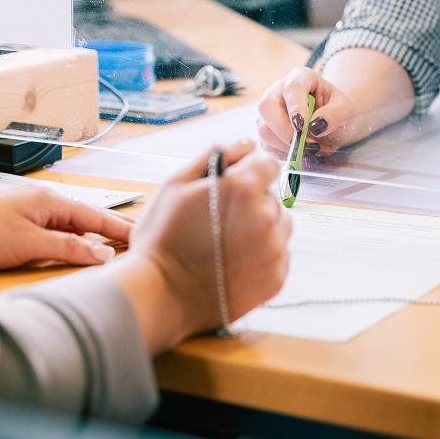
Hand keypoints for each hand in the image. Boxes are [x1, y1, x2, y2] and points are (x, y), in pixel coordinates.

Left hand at [0, 186, 132, 269]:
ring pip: (70, 225)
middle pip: (86, 219)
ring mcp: (30, 211)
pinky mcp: (17, 223)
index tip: (142, 237)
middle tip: (136, 240)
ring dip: (90, 236)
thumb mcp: (29, 244)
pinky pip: (54, 230)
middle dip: (110, 230)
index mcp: (51, 202)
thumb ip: (68, 248)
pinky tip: (74, 248)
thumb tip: (102, 254)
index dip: (120, 229)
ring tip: (112, 247)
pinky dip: (71, 239)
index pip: (95, 217)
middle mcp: (43, 202)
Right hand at [126, 139, 290, 339]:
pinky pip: (279, 255)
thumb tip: (247, 143)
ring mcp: (274, 249)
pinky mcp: (276, 278)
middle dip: (251, 201)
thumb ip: (215, 155)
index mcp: (244, 187)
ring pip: (280, 226)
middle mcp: (267, 216)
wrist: (160, 295)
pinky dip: (263, 256)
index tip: (231, 186)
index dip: (248, 171)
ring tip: (227, 243)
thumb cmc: (162, 237)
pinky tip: (234, 263)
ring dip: (261, 228)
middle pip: (272, 196)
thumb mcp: (176, 184)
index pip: (268, 163)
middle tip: (218, 220)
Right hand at [257, 67, 360, 157]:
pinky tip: (300, 152)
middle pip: (267, 106)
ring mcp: (270, 111)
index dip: (295, 107)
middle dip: (283, 129)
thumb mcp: (347, 111)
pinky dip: (283, 153)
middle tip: (302, 144)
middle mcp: (279, 91)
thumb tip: (316, 126)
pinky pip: (266, 144)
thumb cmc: (338, 112)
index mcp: (301, 77)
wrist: (333, 125)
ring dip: (285, 144)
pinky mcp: (267, 130)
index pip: (292, 87)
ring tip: (309, 148)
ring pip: (264, 128)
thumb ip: (335, 115)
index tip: (302, 126)